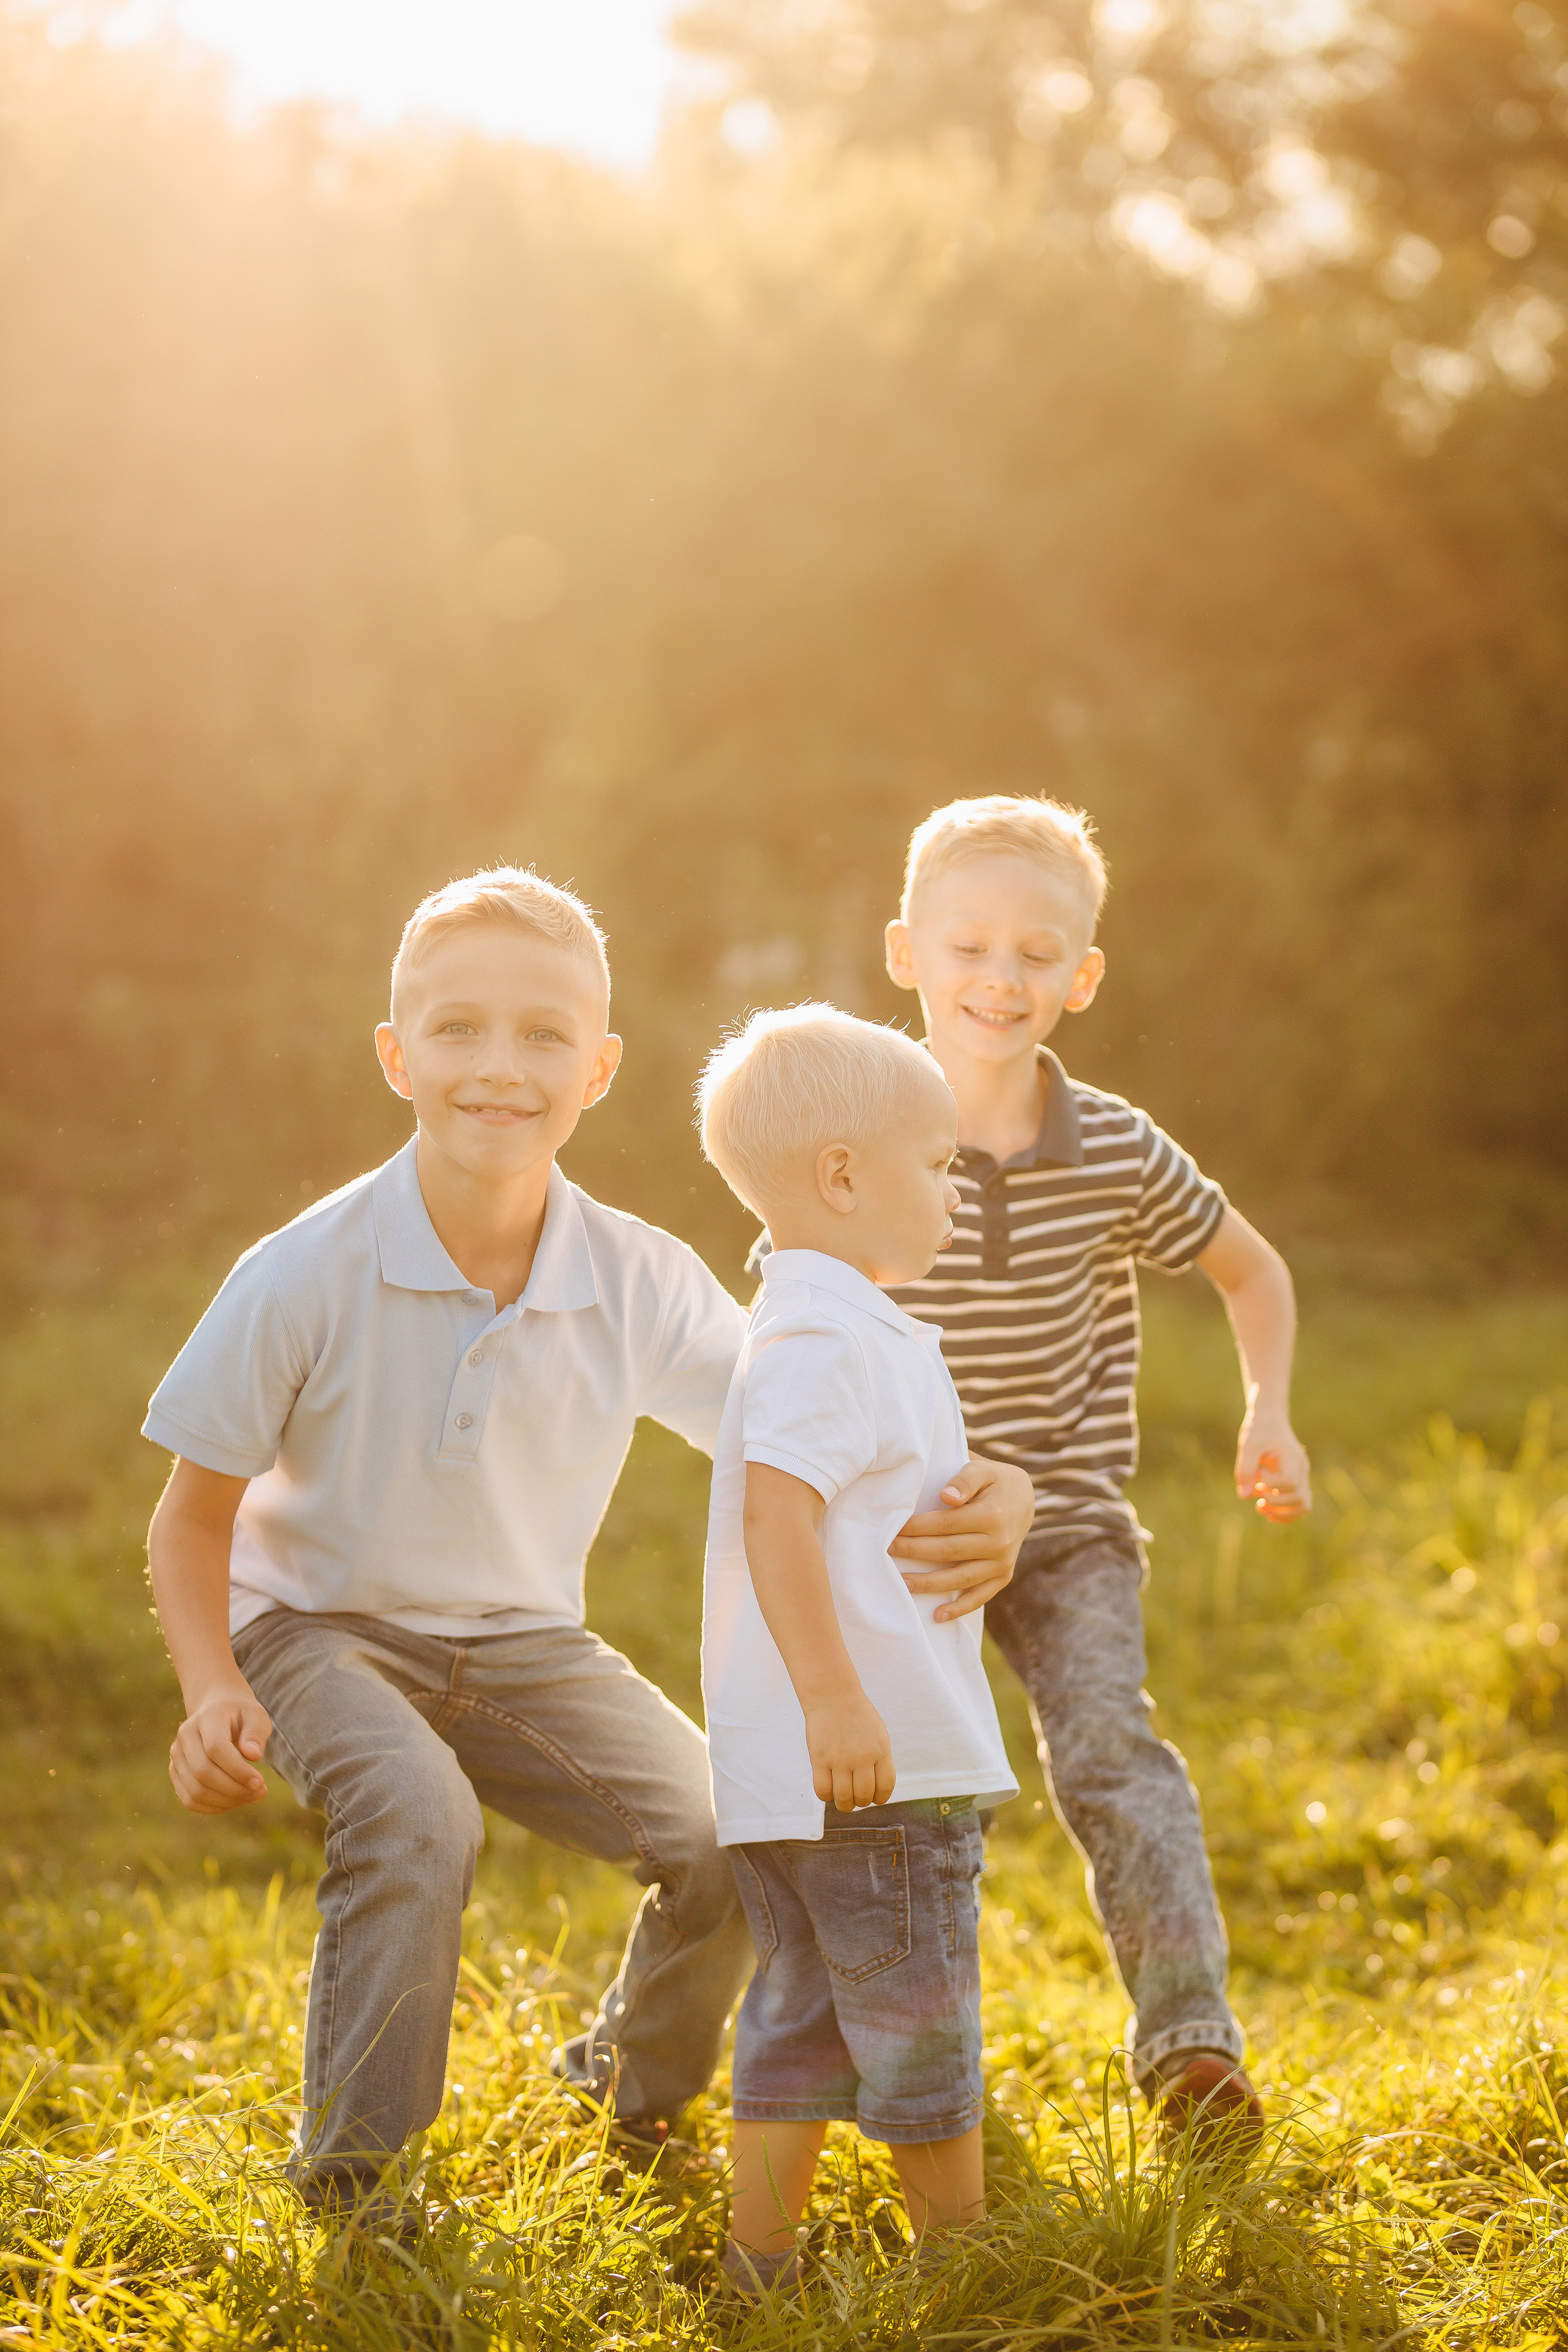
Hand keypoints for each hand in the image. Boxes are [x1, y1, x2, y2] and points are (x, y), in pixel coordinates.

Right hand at [169, 1683, 271, 1813]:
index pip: (215, 1748)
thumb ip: (255, 1733)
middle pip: (203, 1772)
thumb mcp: (256, 1716)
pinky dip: (214, 1807)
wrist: (218, 1710)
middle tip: (260, 1792)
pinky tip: (235, 1801)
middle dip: (234, 1789)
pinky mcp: (175, 1772)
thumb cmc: (241, 1716)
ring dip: (226, 1801)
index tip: (260, 1781)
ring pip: (195, 1791)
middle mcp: (185, 1735)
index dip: (237, 1769)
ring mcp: (177, 1755)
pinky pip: (190, 1800)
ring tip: (251, 1797)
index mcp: (206, 1717)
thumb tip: (253, 1755)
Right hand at [806, 1690, 895, 1811]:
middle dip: (860, 1802)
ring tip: (841, 1799)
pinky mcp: (819, 1759)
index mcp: (881, 1750)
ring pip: (844, 1798)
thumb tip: (876, 1788)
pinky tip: (828, 1789)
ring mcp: (840, 1759)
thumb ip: (880, 1760)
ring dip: (844, 1804)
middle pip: (864, 1796)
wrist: (833, 1695)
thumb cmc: (857, 1716)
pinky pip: (823, 1791)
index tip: (873, 1797)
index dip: (880, 1798)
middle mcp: (862, 1757)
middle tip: (855, 1797)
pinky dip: (826, 1796)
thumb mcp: (878, 1735)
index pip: (885, 1787)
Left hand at [890, 1456, 1033, 1621]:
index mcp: (991, 1515)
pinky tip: (937, 1616)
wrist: (1025, 1499)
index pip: (945, 1525)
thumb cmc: (994, 1481)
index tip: (894, 1530)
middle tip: (888, 1551)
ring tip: (902, 1583)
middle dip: (915, 1552)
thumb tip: (946, 1496)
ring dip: (930, 1583)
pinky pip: (980, 1596)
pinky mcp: (1003, 1576)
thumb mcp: (983, 1470)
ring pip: (961, 1578)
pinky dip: (959, 1608)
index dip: (917, 1528)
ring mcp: (1002, 1563)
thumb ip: (964, 1479)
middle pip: (949, 1551)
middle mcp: (999, 1543)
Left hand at [1235, 1413, 1311, 1521]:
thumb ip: (1245, 1469)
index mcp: (1293, 1457)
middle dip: (1275, 1502)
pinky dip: (1285, 1513)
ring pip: (1303, 1505)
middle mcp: (1302, 1468)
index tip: (1259, 1471)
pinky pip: (1299, 1505)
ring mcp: (1302, 1476)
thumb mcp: (1248, 1444)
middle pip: (1299, 1498)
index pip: (1289, 1482)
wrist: (1270, 1420)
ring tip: (1260, 1507)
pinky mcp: (1296, 1482)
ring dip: (1281, 1513)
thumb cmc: (1259, 1429)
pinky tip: (1267, 1511)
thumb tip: (1245, 1497)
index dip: (1271, 1483)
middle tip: (1257, 1492)